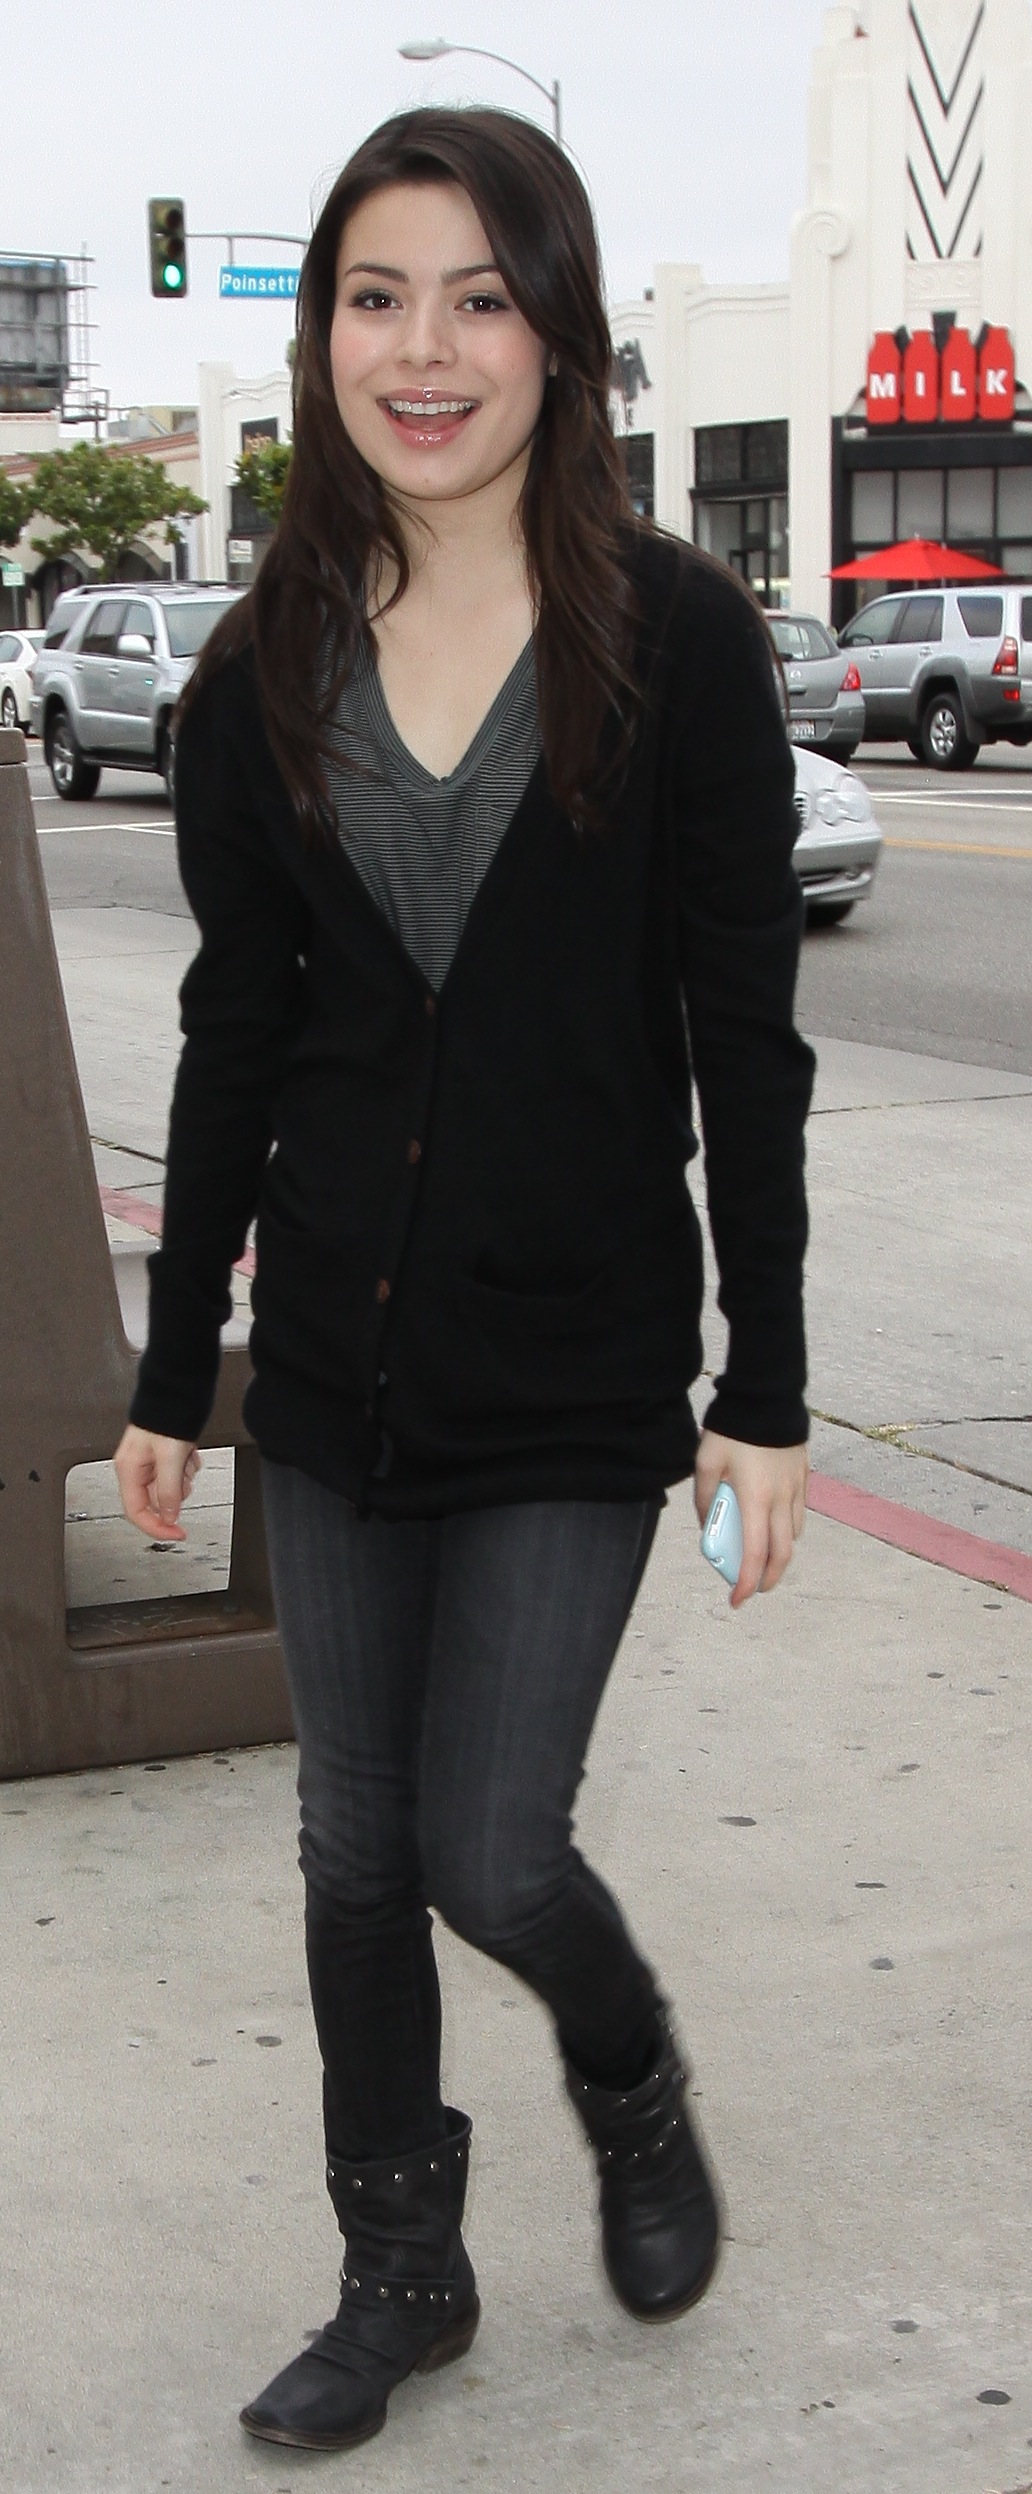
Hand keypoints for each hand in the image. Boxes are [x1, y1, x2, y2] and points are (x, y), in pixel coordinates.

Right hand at [114, 1425, 200, 1542]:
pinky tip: (188, 1451)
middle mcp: (135, 1467)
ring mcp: (149, 1461)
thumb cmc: (166, 1416)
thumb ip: (168, 1491)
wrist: (177, 1390)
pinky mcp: (163, 1454)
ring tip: (185, 1458)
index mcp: (128, 1469)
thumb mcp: (169, 1459)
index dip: (157, 1527)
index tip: (177, 1533)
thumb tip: (169, 1516)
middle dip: (175, 1492)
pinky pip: (177, 1473)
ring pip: (169, 1487)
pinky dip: (186, 1466)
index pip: (136, 1512)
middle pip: (155, 1500)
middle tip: (183, 1474)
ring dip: (183, 1477)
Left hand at [694, 1429, 807, 1609]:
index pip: (755, 1554)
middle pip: (782, 1554)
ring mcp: (796, 1488)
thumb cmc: (732, 1429)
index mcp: (756, 1499)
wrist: (766, 1396)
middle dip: (769, 1579)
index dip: (746, 1582)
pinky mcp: (803, 1476)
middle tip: (753, 1588)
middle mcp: (781, 1499)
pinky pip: (798, 1513)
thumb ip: (706, 1497)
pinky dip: (786, 1529)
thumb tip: (709, 1522)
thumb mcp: (706, 1462)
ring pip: (792, 1535)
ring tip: (761, 1557)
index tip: (737, 1599)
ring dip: (778, 1553)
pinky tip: (772, 1525)